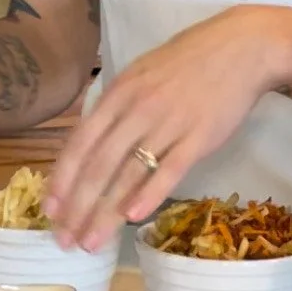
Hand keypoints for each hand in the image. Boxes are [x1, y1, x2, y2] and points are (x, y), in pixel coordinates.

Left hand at [45, 6, 291, 250]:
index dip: (63, 178)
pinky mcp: (200, 137)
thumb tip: (93, 140)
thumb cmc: (188, 61)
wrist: (242, 48)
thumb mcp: (141, 73)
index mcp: (119, 93)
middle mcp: (137, 109)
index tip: (50, 210)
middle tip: (64, 240)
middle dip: (78, 206)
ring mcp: (168, 123)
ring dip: (106, 213)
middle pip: (99, 165)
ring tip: (91, 242)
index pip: (81, 142)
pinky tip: (133, 217)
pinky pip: (170, 169)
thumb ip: (117, 106)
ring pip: (129, 174)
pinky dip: (150, 194)